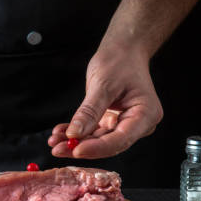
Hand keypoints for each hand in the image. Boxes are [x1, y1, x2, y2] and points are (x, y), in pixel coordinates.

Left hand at [48, 42, 162, 158]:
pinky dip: (78, 132)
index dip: (98, 148)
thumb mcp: (103, 84)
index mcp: (146, 114)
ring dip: (76, 142)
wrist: (123, 50)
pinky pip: (94, 132)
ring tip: (54, 142)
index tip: (76, 150)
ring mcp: (125, 124)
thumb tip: (74, 134)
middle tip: (57, 150)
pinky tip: (60, 133)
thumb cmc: (119, 61)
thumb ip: (89, 111)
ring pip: (99, 140)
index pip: (121, 139)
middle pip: (109, 144)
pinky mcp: (112, 122)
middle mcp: (139, 124)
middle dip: (82, 147)